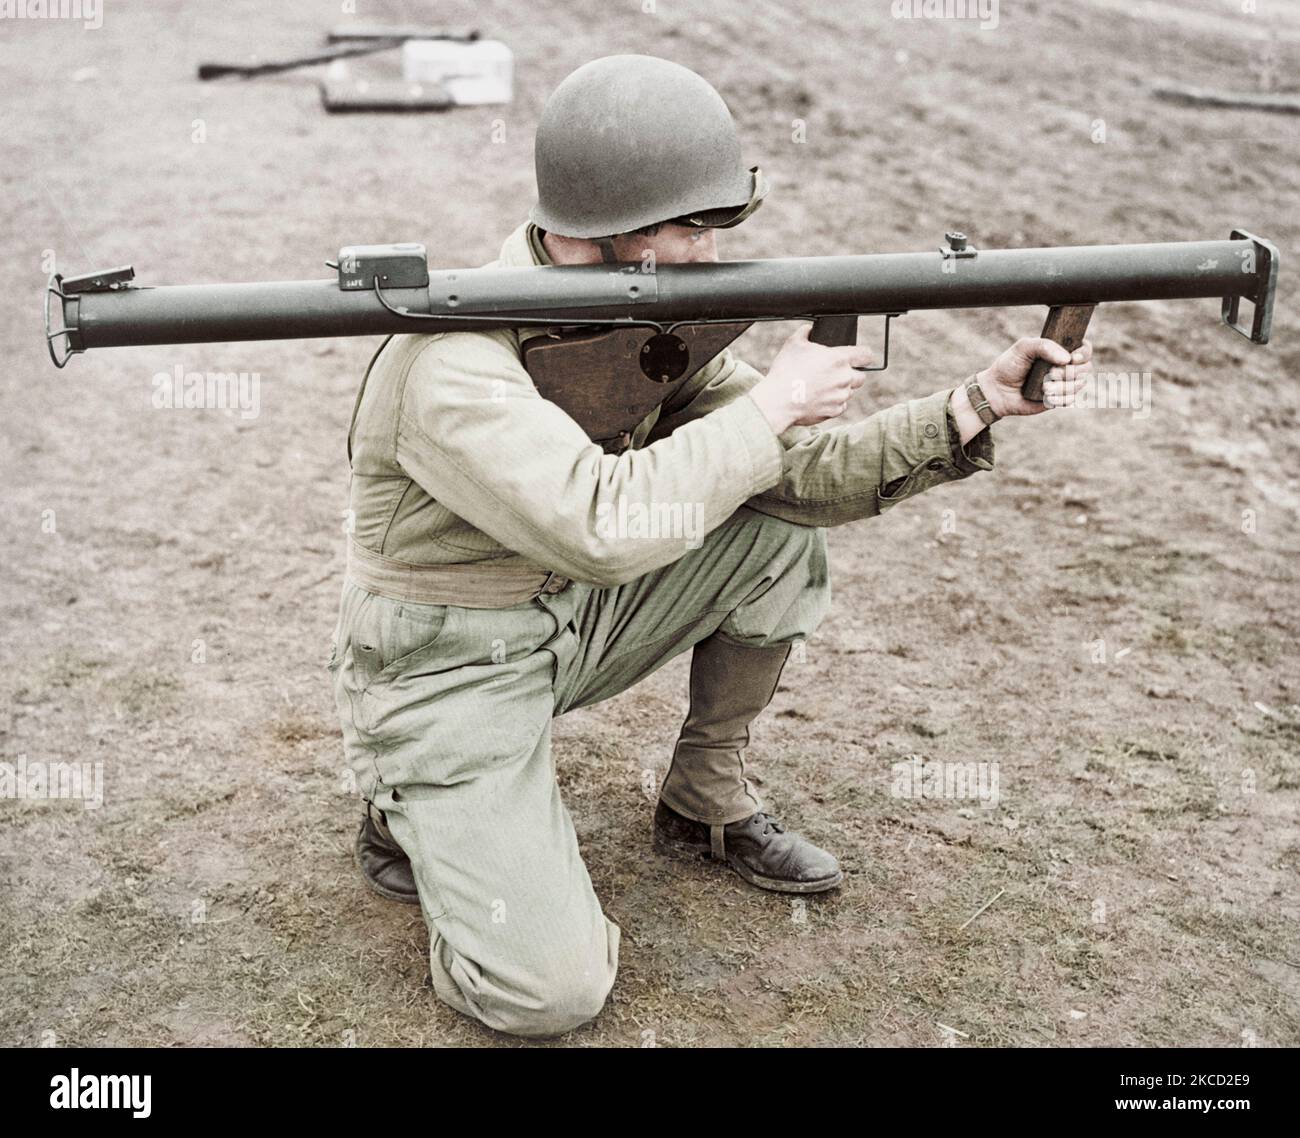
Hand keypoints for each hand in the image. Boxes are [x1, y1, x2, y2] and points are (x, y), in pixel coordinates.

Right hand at [749, 323, 872, 432]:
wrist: (778, 400)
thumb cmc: (786, 371)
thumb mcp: (793, 344)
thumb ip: (805, 332)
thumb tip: (809, 329)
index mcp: (838, 359)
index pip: (866, 355)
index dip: (863, 355)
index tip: (859, 357)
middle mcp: (844, 378)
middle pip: (861, 376)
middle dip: (851, 374)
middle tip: (834, 374)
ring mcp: (840, 396)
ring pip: (849, 392)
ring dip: (840, 389)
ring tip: (821, 387)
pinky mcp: (835, 411)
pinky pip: (840, 406)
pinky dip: (832, 403)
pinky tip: (818, 399)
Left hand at [979, 336, 1093, 417]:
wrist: (997, 390)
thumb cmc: (1009, 365)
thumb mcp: (1023, 348)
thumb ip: (1044, 345)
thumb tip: (1067, 358)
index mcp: (1059, 350)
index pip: (1085, 349)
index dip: (1084, 353)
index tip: (1072, 358)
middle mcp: (1065, 366)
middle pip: (1086, 368)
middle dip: (1070, 372)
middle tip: (1051, 373)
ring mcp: (1063, 384)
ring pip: (1079, 384)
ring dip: (1063, 386)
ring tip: (1044, 387)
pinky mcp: (1058, 399)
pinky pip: (1070, 400)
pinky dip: (1060, 398)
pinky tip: (1047, 397)